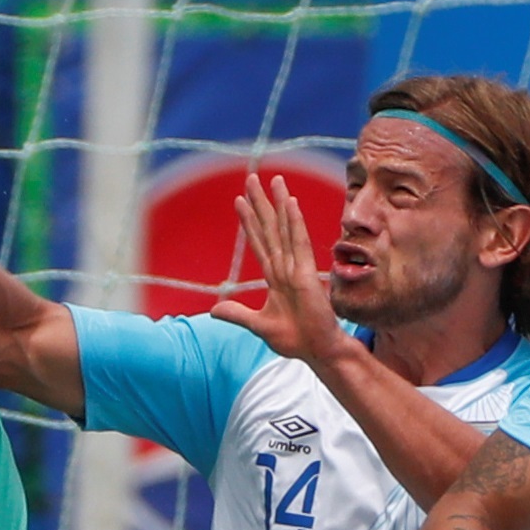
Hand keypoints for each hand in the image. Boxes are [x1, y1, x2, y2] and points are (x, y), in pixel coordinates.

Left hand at [207, 177, 344, 365]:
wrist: (316, 351)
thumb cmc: (294, 338)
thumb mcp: (257, 326)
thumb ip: (237, 315)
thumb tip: (213, 310)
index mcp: (275, 277)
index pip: (259, 242)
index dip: (249, 222)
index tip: (239, 201)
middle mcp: (285, 267)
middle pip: (269, 228)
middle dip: (260, 204)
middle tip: (252, 178)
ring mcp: (297, 268)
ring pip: (284, 229)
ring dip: (278, 204)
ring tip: (273, 181)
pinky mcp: (307, 273)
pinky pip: (299, 242)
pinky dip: (294, 222)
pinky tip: (290, 203)